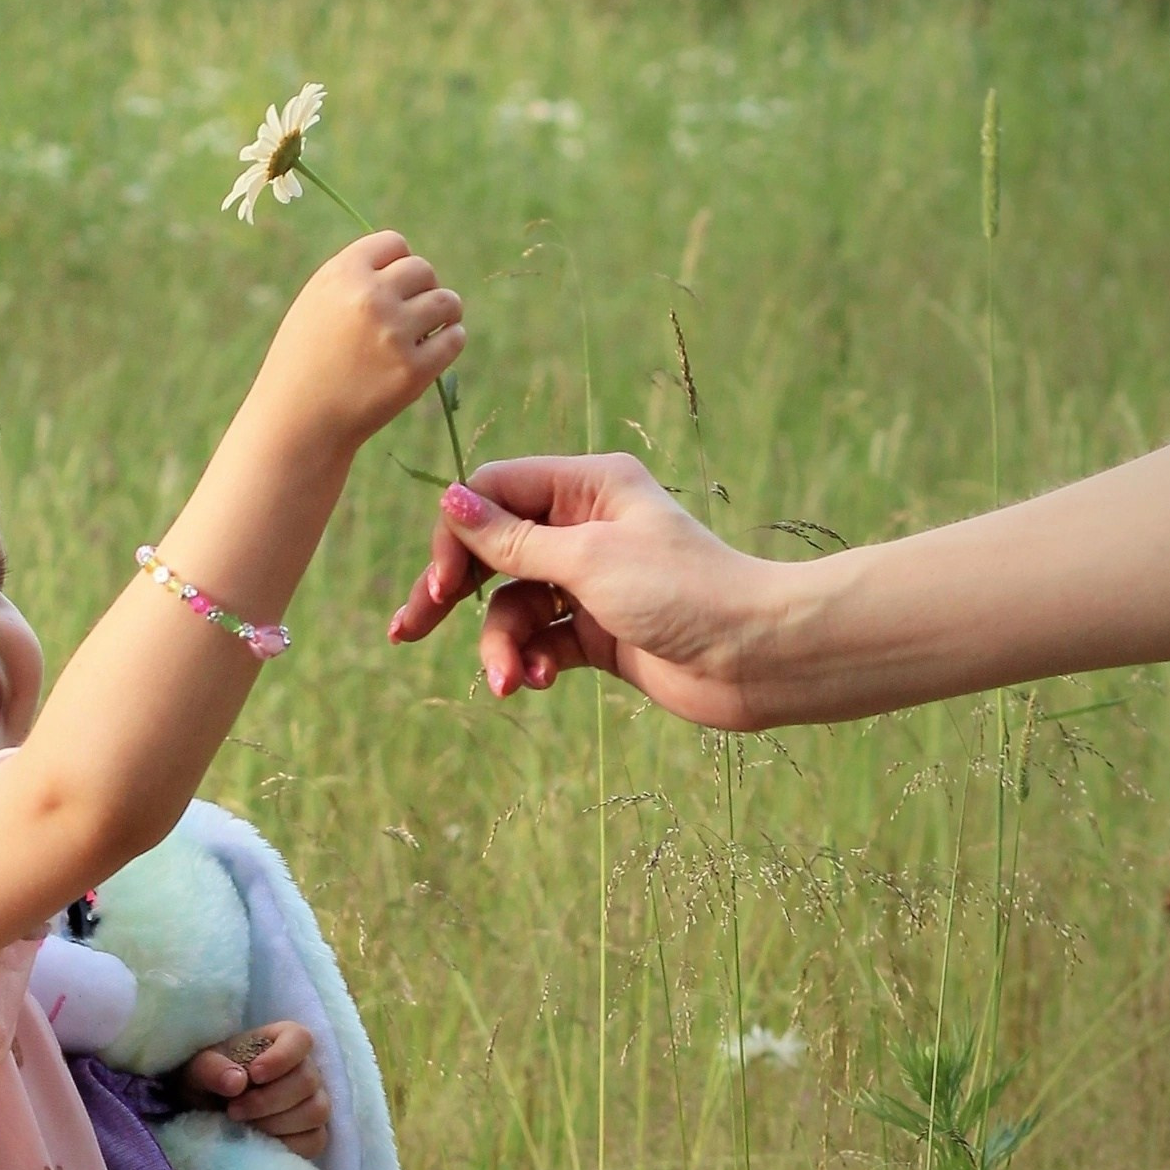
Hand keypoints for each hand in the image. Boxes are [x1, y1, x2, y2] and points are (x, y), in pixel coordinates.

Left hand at [180, 1019, 330, 1158]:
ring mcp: (314, 1101)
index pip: (300, 1039)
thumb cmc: (210, 1079)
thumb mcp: (199, 1069)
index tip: (254, 1074)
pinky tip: (260, 1142)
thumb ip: (212, 1069)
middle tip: (233, 1110)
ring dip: (276, 1124)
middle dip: (268, 1100)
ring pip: (315, 1112)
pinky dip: (288, 1145)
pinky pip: (315, 1141)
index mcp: (282, 1039)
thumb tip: (236, 1082)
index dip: (282, 1057)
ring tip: (244, 1125)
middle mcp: (305, 1068)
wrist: (209, 1110)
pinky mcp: (313, 1133)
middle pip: (307, 1081)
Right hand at [250, 233, 463, 455]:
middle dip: (422, 289)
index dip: (397, 264)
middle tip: (410, 314)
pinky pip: (454, 339)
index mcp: (341, 274)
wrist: (297, 420)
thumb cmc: (304, 361)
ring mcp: (393, 334)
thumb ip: (356, 278)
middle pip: (423, 270)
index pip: (393, 243)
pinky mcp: (413, 370)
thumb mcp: (316, 304)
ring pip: (447, 301)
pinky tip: (432, 352)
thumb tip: (409, 265)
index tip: (392, 287)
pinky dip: (450, 342)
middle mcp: (369, 297)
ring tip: (429, 329)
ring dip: (444, 313)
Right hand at [385, 454, 787, 729]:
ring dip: (501, 644)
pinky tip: (537, 681)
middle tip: (408, 630)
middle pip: (491, 551)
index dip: (458, 535)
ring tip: (508, 680)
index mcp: (587, 488)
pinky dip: (532, 659)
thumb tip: (449, 501)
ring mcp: (591, 582)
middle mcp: (585, 527)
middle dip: (452, 594)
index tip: (442, 585)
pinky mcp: (599, 631)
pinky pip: (541, 639)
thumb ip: (512, 539)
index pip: (494, 492)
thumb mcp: (588, 561)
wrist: (762, 659)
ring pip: (512, 605)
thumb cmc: (686, 593)